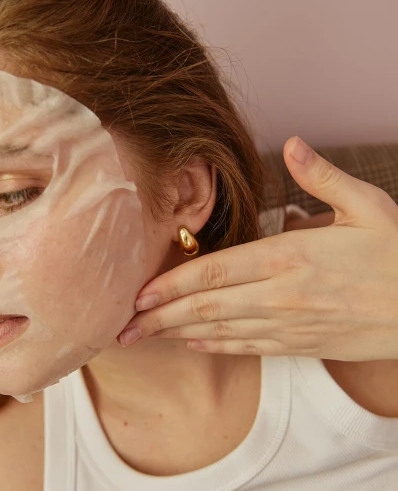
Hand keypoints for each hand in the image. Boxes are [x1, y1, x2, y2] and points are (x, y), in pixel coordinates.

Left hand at [118, 136, 397, 361]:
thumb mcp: (368, 207)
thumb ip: (322, 177)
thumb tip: (293, 144)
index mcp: (291, 255)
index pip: (215, 270)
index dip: (171, 283)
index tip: (138, 293)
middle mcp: (282, 293)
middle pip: (206, 306)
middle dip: (158, 317)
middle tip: (121, 327)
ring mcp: (290, 323)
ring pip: (220, 330)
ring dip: (177, 334)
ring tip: (142, 338)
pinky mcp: (301, 343)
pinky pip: (248, 347)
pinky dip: (215, 345)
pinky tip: (192, 344)